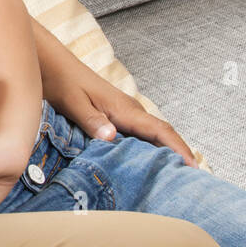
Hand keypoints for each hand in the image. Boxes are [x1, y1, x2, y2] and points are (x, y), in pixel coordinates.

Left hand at [41, 47, 197, 167]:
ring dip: (165, 153)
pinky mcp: (115, 114)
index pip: (160, 130)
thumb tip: (111, 136)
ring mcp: (124, 112)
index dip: (179, 149)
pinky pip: (138, 134)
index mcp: (124, 108)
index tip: (193, 168)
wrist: (52, 63)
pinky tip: (146, 162)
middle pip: (162, 135)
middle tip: (190, 183)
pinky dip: (148, 148)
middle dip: (178, 156)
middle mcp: (130, 110)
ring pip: (152, 135)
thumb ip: (91, 119)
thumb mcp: (72, 103)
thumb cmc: (61, 80)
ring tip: (175, 178)